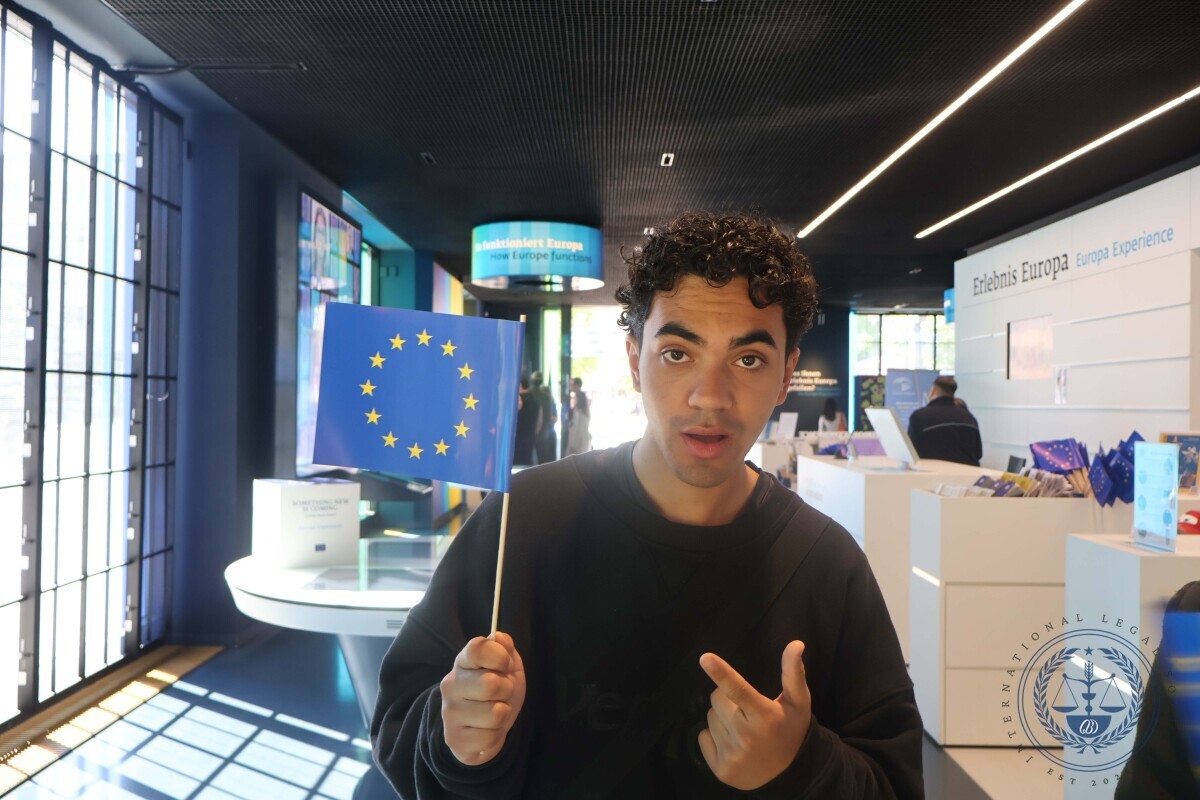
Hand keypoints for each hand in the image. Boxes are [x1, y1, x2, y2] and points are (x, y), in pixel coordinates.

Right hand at [440, 632, 526, 765]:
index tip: (505, 665)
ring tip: (494, 713)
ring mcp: (449, 713)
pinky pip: (490, 738)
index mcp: (463, 662)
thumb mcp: (507, 667)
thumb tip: (500, 637)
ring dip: (503, 714)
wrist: (486, 728)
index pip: (478, 648)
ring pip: (495, 714)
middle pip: (490, 684)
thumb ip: (504, 648)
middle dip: (507, 690)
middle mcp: (450, 685)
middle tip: (502, 694)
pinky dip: (496, 736)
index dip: (500, 656)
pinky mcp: (454, 739)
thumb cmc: (497, 692)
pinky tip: (486, 731)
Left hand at [697, 640, 811, 789]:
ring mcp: (732, 755)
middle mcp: (747, 736)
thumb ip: (793, 672)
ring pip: (709, 718)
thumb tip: (796, 643)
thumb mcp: (798, 702)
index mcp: (765, 716)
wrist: (790, 775)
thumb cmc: (791, 730)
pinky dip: (714, 738)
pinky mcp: (721, 769)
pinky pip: (703, 737)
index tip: (704, 658)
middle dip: (727, 700)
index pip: (739, 690)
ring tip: (742, 729)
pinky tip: (733, 744)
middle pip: (716, 699)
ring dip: (722, 719)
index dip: (721, 673)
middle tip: (745, 711)